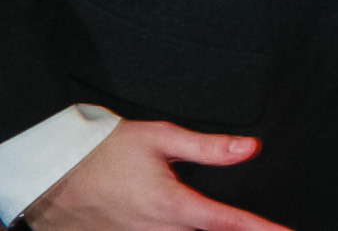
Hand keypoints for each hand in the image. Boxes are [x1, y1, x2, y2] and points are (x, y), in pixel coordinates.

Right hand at [21, 120, 290, 230]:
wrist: (50, 172)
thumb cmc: (103, 151)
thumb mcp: (158, 138)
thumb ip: (207, 147)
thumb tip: (250, 148)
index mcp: (169, 204)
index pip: (225, 222)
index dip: (258, 229)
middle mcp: (153, 230)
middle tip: (264, 229)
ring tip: (227, 226)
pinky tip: (185, 227)